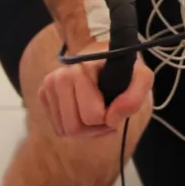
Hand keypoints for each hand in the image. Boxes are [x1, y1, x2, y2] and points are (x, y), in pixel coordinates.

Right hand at [38, 43, 152, 138]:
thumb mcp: (141, 77)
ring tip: (99, 117)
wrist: (102, 54)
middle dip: (96, 129)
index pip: (92, 116)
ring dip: (85, 131)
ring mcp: (47, 87)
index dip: (109, 119)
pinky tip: (86, 115)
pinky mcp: (43, 95)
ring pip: (64, 131)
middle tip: (109, 117)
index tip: (117, 107)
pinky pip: (58, 127)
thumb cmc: (122, 67)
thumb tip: (111, 119)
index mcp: (79, 72)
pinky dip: (74, 127)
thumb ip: (134, 98)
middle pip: (74, 128)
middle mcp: (58, 78)